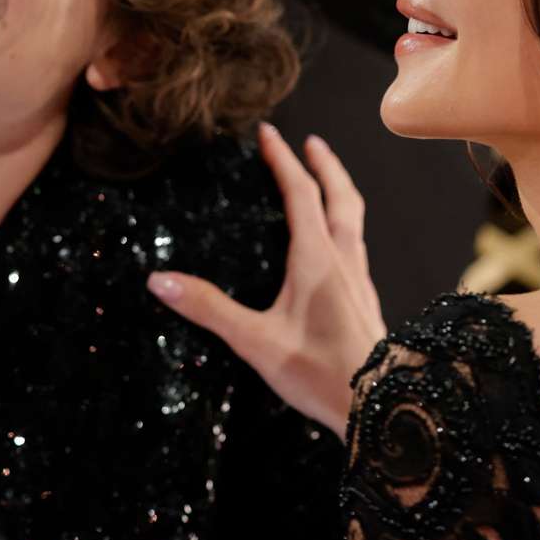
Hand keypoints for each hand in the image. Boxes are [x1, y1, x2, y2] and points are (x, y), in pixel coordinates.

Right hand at [148, 124, 385, 439]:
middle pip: (340, 196)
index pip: (301, 193)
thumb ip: (209, 308)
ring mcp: (359, 280)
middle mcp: (344, 260)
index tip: (269, 134)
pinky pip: (356, 246)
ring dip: (339, 192)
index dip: (283, 160)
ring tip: (326, 183)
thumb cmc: (320, 373)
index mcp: (317, 258)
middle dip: (324, 165)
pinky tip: (335, 247)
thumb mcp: (255, 341)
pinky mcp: (365, 301)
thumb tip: (160, 280)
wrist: (378, 405)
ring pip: (354, 220)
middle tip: (309, 142)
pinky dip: (344, 226)